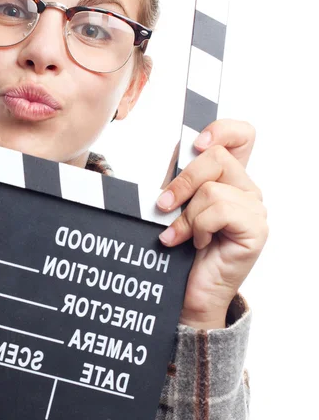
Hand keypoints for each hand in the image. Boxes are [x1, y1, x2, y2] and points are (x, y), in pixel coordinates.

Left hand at [155, 119, 267, 329]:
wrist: (187, 290)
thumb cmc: (181, 244)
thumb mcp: (176, 201)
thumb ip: (181, 173)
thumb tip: (182, 147)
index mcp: (229, 177)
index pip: (242, 135)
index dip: (221, 130)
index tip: (196, 144)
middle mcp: (247, 188)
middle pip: (217, 157)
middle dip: (182, 182)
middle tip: (162, 205)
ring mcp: (255, 209)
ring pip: (211, 189)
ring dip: (185, 215)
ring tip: (180, 235)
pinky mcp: (255, 229)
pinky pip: (218, 210)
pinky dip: (197, 227)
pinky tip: (196, 244)